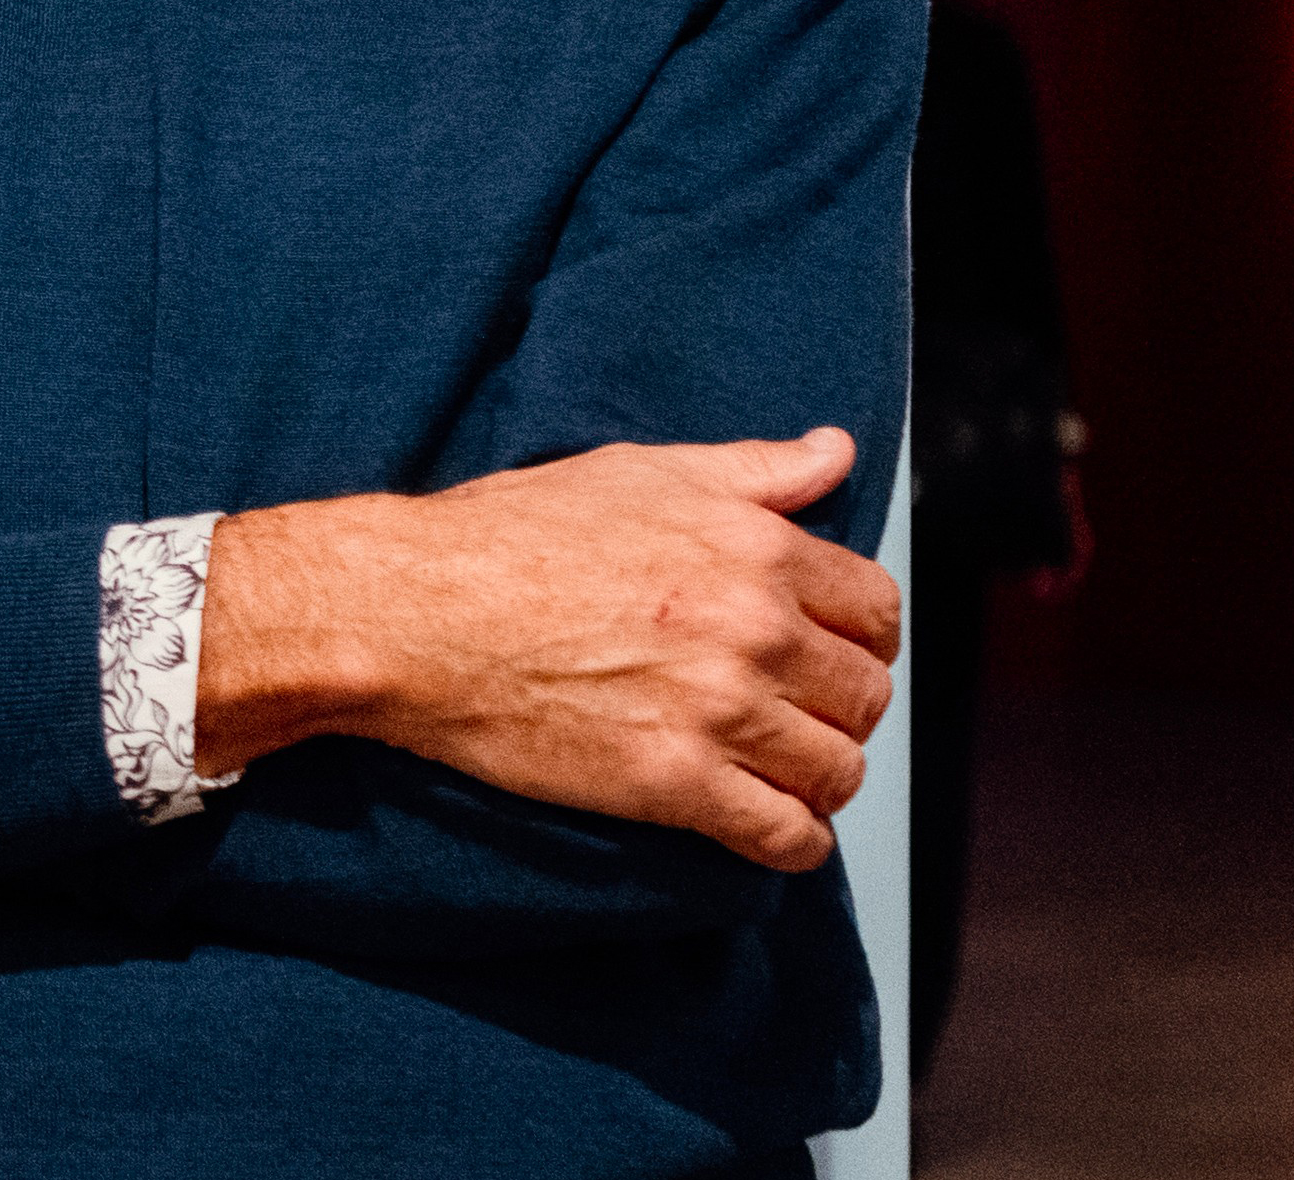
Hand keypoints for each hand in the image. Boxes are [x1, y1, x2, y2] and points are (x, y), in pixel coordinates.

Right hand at [194, 429, 900, 872]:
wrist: (418, 609)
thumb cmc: (510, 534)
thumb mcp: (640, 472)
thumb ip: (754, 469)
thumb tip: (834, 452)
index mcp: (755, 546)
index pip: (875, 609)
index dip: (860, 637)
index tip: (832, 652)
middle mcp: (753, 627)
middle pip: (865, 694)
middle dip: (840, 708)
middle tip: (799, 714)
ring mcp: (719, 709)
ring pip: (838, 770)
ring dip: (818, 777)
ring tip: (780, 770)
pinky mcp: (676, 782)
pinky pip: (785, 836)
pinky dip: (790, 841)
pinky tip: (763, 824)